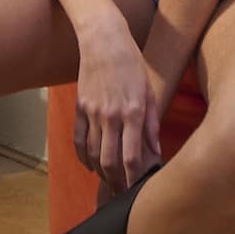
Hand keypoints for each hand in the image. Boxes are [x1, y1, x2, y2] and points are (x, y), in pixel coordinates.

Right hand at [74, 16, 162, 195]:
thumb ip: (152, 123)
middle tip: (120, 193)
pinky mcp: (80, 108)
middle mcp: (112, 115)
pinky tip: (89, 165)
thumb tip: (155, 149)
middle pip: (109, 161)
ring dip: (100, 172)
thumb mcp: (149, 90)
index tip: (136, 190)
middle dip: (115, 182)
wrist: (104, 40)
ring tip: (108, 182)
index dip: (132, 178)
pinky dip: (83, 156)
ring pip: (93, 153)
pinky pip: (79, 139)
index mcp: (133, 112)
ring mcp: (93, 112)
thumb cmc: (132, 63)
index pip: (131, 156)